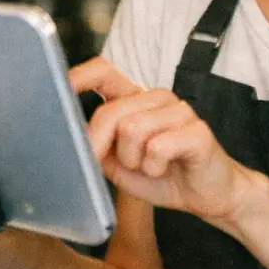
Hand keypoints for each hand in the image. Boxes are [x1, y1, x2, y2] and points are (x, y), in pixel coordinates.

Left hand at [70, 56, 261, 226]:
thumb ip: (98, 147)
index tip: (60, 85)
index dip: (80, 76)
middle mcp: (157, 98)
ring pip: (132, 129)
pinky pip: (157, 147)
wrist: (208, 196)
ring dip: (134, 160)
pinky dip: (154, 167)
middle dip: (102, 145)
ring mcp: (179, 111)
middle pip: (111, 112)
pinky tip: (166, 169)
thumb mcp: (119, 165)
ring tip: (150, 167)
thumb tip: (74, 139)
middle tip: (117, 165)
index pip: (105, 72)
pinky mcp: (197, 130)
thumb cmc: (163, 177)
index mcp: (136, 100)